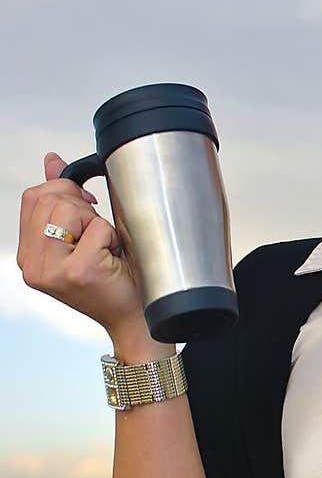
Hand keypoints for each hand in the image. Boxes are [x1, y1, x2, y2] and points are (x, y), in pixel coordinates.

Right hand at [17, 152, 144, 338]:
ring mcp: (52, 270)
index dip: (63, 191)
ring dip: (97, 223)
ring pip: (69, 209)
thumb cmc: (113, 278)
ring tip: (103, 249)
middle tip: (98, 235)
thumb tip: (51, 159)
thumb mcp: (81, 236)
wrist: (135, 318)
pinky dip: (112, 237)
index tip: (87, 208)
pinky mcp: (77, 271)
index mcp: (29, 256)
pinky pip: (98, 227)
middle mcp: (33, 265)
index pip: (33, 196)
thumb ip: (62, 198)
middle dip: (82, 207)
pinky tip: (113, 259)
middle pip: (50, 197)